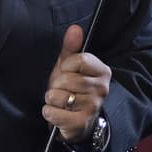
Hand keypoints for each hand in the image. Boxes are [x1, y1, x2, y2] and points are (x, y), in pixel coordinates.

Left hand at [42, 24, 111, 143]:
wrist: (74, 119)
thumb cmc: (71, 89)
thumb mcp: (69, 66)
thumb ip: (71, 47)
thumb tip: (75, 28)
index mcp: (102, 71)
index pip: (78, 59)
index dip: (65, 66)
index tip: (67, 72)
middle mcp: (102, 89)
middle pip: (66, 79)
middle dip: (56, 84)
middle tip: (61, 90)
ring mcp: (93, 107)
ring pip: (58, 96)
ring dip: (52, 99)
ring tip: (60, 101)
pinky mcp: (82, 123)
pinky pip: (54, 113)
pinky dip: (49, 112)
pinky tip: (56, 112)